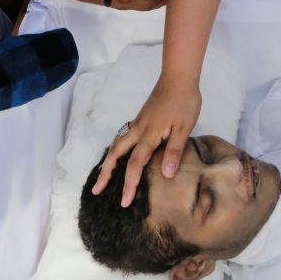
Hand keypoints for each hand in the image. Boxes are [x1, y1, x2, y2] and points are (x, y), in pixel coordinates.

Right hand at [91, 76, 201, 207]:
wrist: (178, 77)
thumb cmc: (184, 102)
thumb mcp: (184, 127)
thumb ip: (174, 150)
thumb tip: (166, 175)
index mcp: (148, 135)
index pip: (135, 165)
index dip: (129, 185)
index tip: (124, 202)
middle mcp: (138, 130)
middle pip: (116, 154)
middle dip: (106, 174)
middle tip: (96, 190)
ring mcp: (138, 123)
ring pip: (117, 144)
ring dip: (108, 160)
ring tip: (102, 174)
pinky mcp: (141, 118)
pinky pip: (123, 137)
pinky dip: (116, 149)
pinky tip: (120, 154)